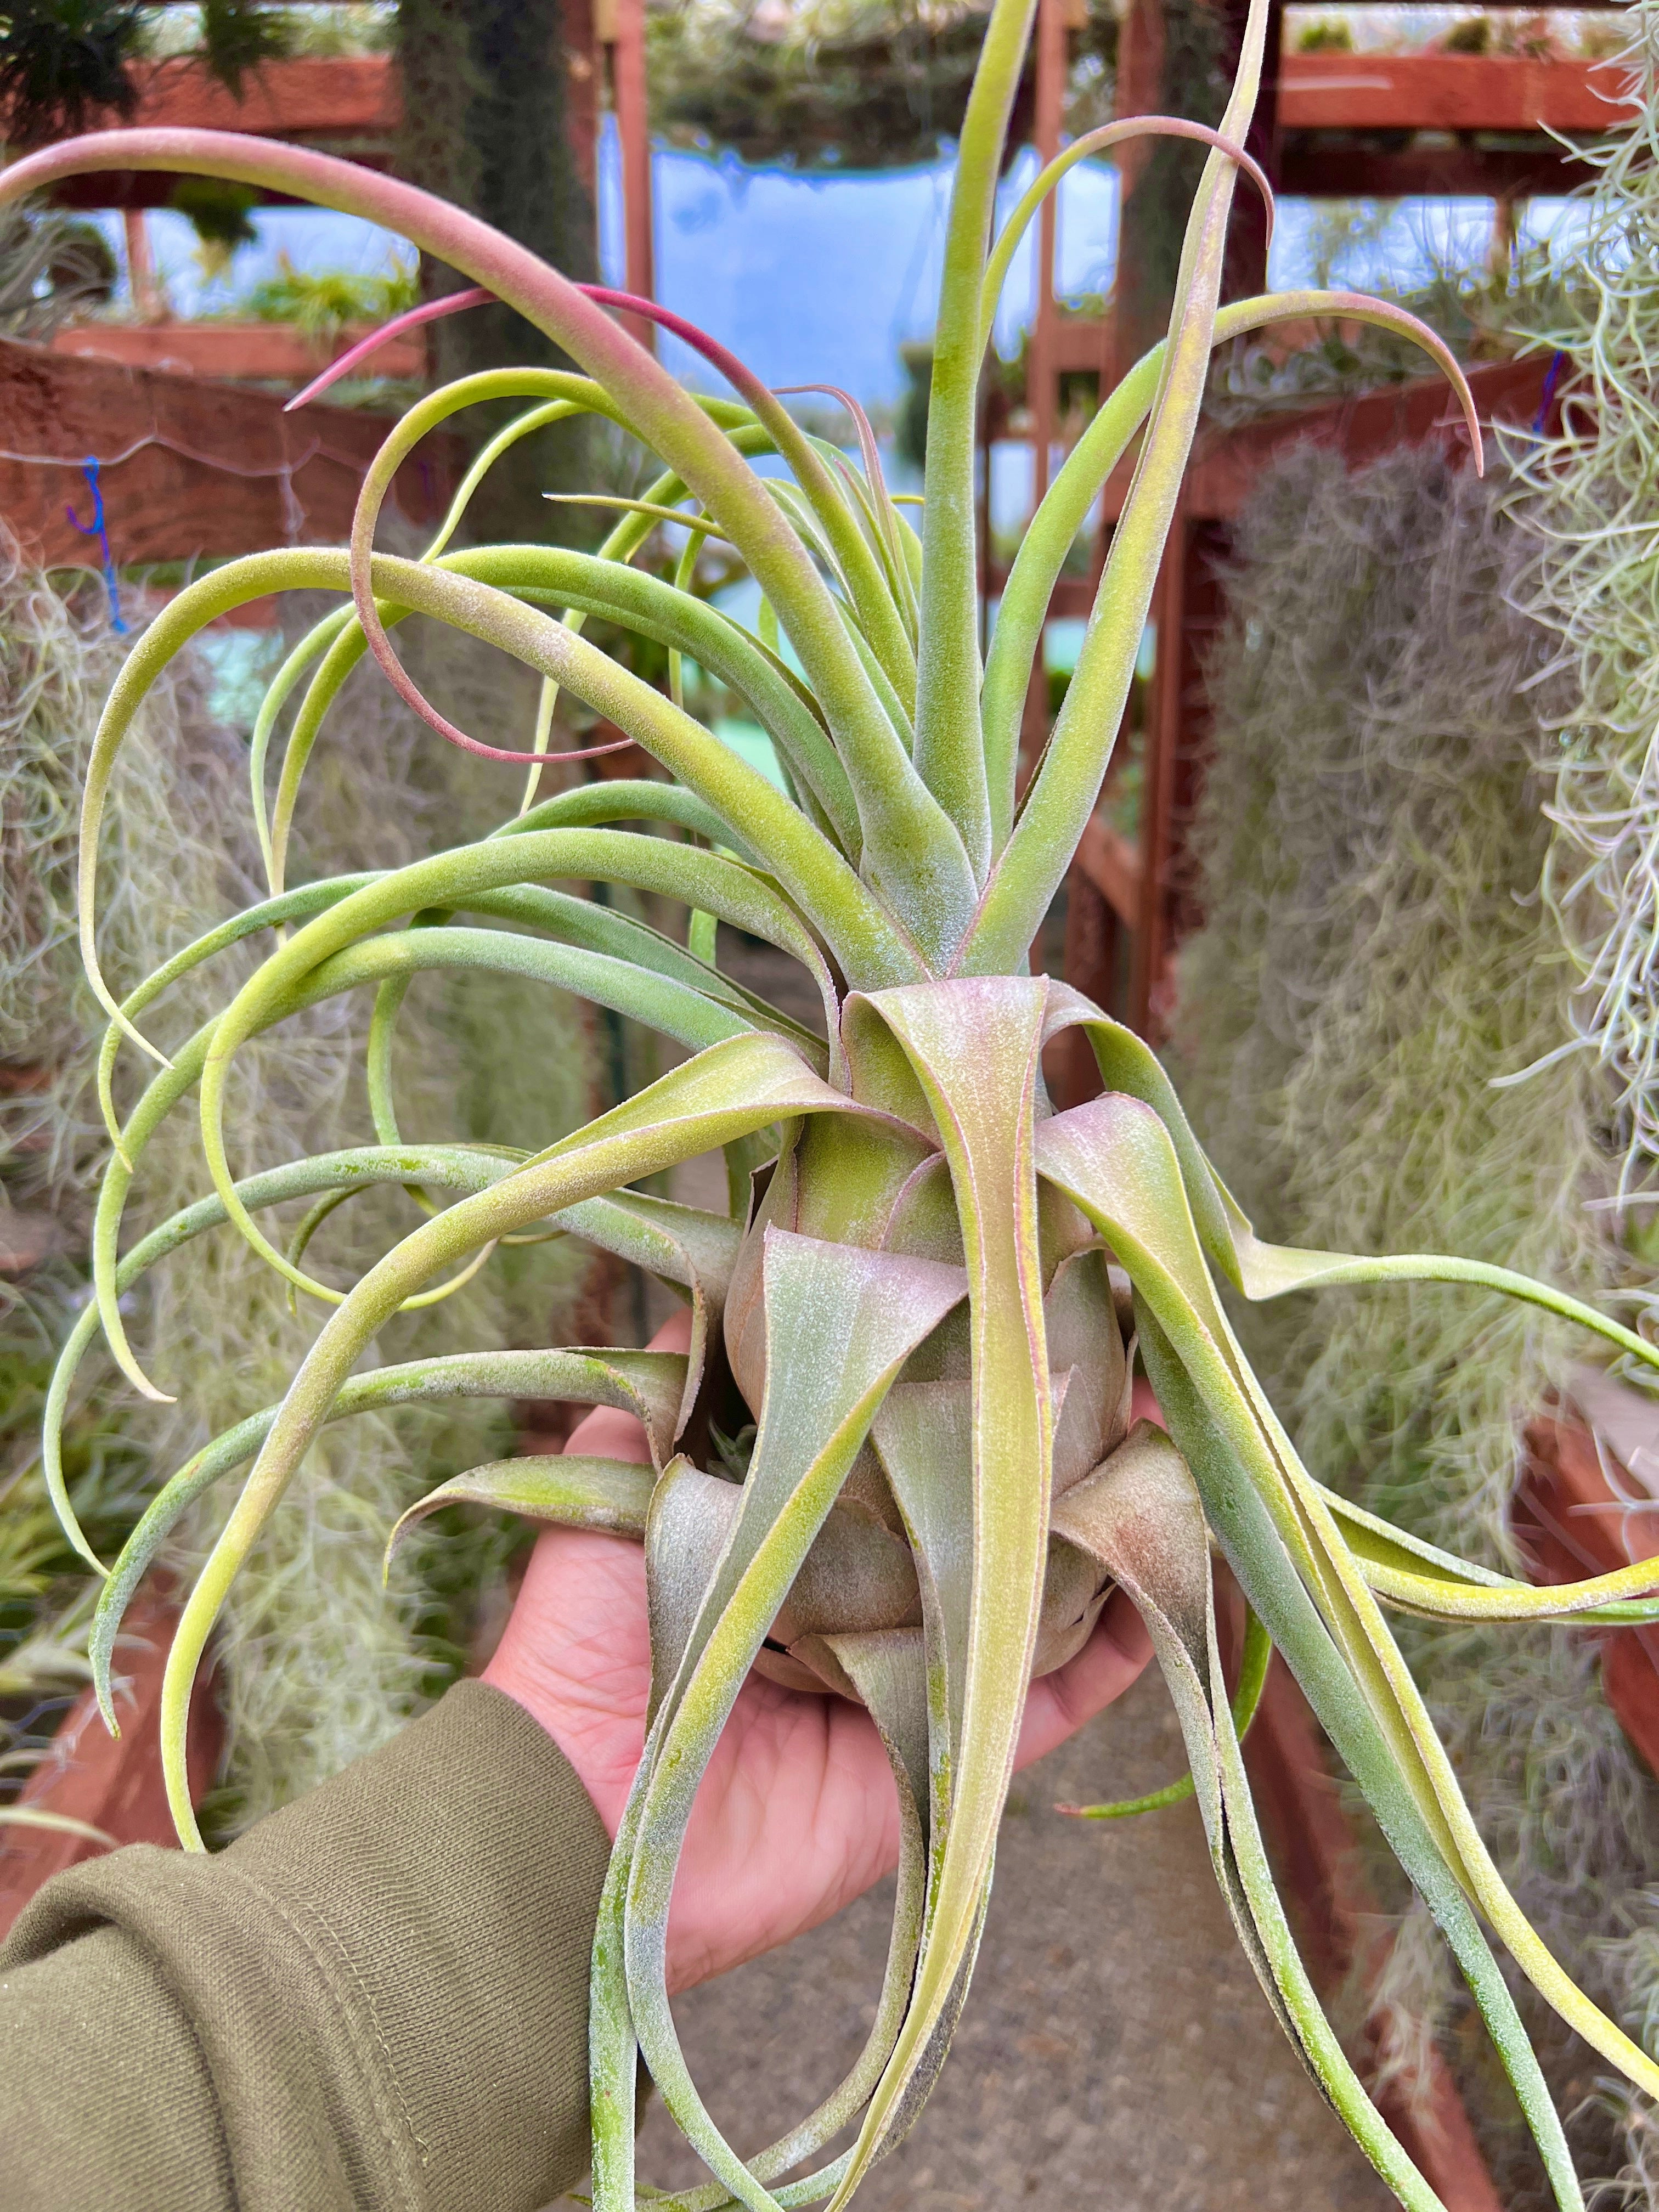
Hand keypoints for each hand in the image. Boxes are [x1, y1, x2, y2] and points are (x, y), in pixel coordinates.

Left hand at [484, 1309, 1151, 1990]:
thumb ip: (677, 1381)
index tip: (1025, 1289)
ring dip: (1113, 1521)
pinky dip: (1127, 1640)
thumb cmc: (589, 1628)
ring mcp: (923, 1674)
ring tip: (1177, 1438)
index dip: (968, 1367)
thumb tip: (720, 1254)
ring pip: (1046, 1588)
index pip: (908, 1430)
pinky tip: (1175, 1567)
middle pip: (991, 1505)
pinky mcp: (954, 1756)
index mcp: (806, 1522)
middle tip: (1130, 1349)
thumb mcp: (622, 1471)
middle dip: (1064, 1436)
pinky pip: (1060, 1694)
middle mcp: (876, 1593)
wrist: (578, 1804)